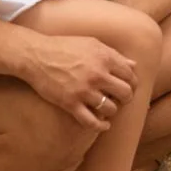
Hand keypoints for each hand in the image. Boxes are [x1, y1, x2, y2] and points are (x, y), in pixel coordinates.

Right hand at [17, 33, 136, 132]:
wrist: (37, 56)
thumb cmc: (65, 47)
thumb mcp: (93, 44)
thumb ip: (114, 55)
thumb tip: (133, 65)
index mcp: (105, 58)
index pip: (130, 75)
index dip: (133, 83)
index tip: (129, 87)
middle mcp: (98, 75)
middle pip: (125, 93)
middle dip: (127, 98)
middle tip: (121, 99)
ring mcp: (84, 91)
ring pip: (111, 108)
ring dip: (112, 110)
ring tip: (109, 108)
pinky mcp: (70, 103)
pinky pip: (91, 121)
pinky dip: (100, 126)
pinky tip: (104, 125)